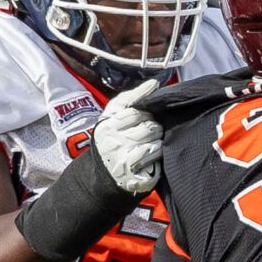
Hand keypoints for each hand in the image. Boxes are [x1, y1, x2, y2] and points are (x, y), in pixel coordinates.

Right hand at [91, 78, 162, 193]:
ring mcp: (123, 162)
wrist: (104, 174)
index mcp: (108, 125)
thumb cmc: (113, 139)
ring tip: (148, 146)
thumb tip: (154, 83)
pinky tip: (150, 160)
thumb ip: (132, 97)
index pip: (138, 113)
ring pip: (156, 143)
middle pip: (149, 128)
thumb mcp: (114, 115)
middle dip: (153, 129)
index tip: (143, 121)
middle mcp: (114, 143)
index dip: (145, 116)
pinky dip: (157, 159)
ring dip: (157, 144)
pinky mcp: (134, 178)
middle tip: (147, 135)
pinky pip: (157, 161)